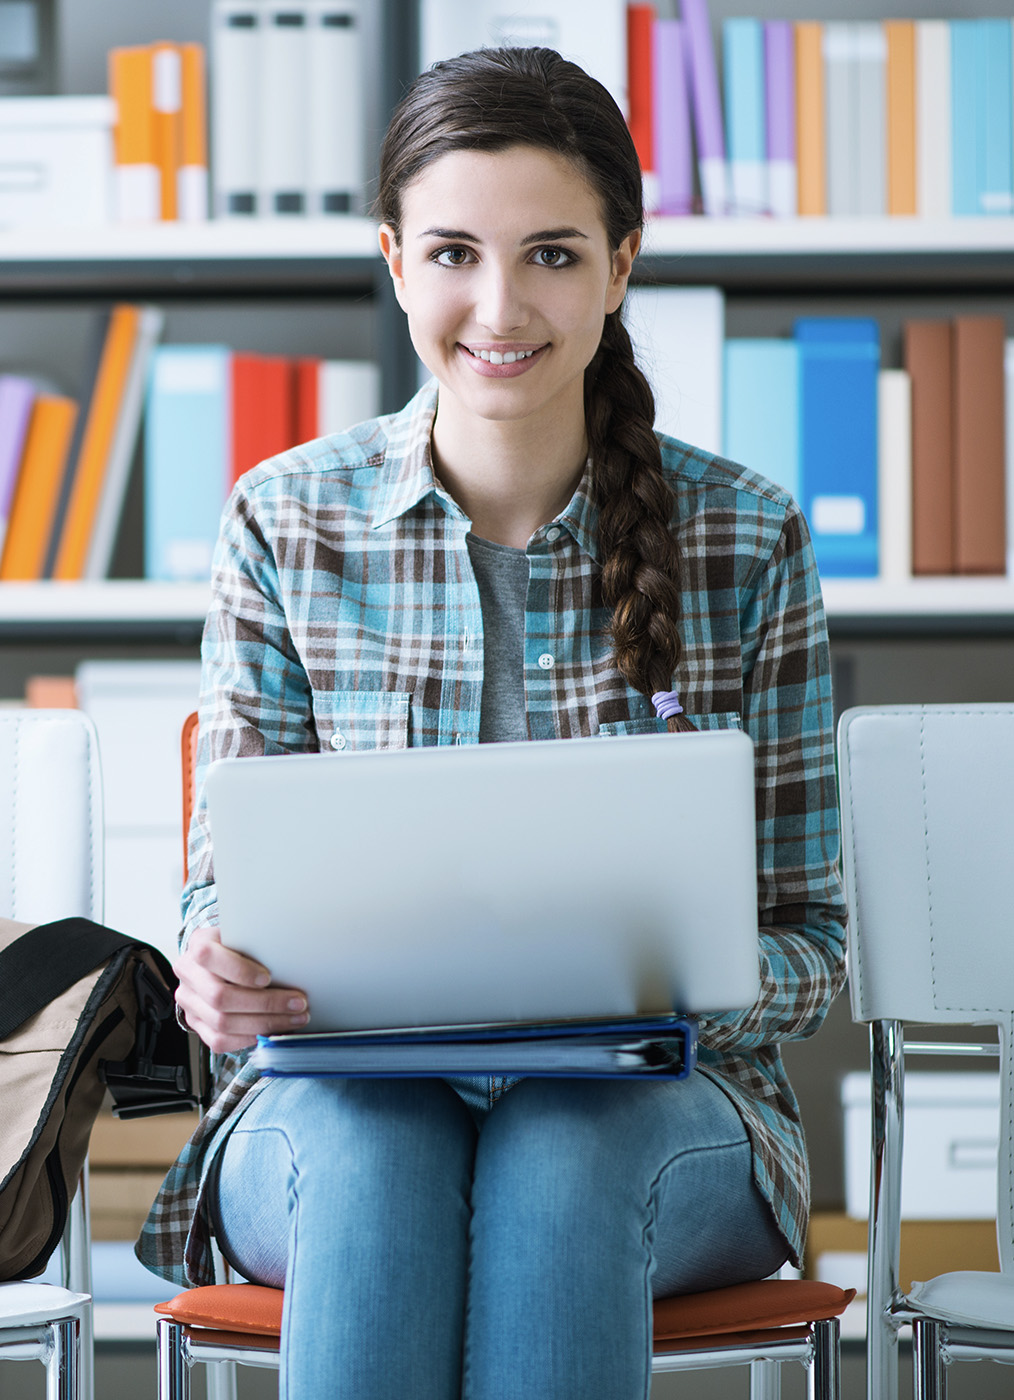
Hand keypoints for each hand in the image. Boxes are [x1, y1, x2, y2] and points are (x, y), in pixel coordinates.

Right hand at [173, 925, 309, 1053]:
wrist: (220, 961)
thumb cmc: (240, 946)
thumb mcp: (247, 934)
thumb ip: (259, 942)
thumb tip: (292, 956)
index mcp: (199, 944)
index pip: (208, 956)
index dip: (239, 970)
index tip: (268, 978)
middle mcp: (189, 974)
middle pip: (220, 997)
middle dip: (265, 1003)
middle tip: (297, 1003)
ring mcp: (189, 1002)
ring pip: (223, 1023)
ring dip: (264, 1023)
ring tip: (294, 1018)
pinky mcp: (196, 1024)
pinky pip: (220, 1040)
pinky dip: (250, 1038)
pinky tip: (273, 1030)